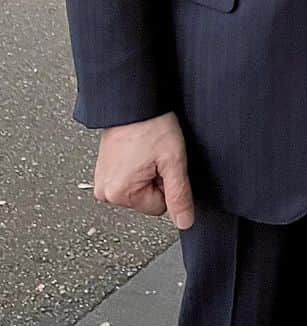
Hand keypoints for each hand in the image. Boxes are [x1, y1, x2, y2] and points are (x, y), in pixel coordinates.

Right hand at [94, 111, 194, 229]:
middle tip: (155, 155)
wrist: (133, 102)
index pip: (159, 207)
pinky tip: (138, 150)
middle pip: (147, 199)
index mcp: (119, 193)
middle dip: (156, 179)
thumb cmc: (151, 125)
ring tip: (146, 151)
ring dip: (147, 172)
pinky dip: (136, 166)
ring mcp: (102, 180)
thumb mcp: (173, 161)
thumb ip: (179, 195)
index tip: (164, 164)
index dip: (167, 185)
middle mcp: (105, 191)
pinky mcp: (103, 170)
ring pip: (138, 188)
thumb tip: (184, 222)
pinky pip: (128, 178)